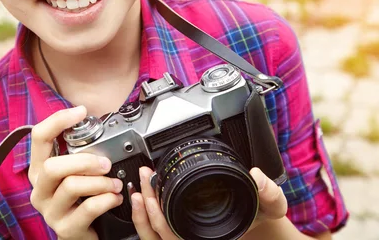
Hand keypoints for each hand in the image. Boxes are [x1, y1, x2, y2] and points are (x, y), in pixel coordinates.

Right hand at [28, 106, 123, 239]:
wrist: (81, 234)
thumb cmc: (78, 198)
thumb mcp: (72, 173)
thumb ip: (76, 152)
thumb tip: (92, 124)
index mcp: (39, 170)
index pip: (39, 137)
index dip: (58, 120)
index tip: (80, 111)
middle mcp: (40, 189)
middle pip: (53, 167)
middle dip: (85, 161)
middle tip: (105, 164)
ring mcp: (50, 210)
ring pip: (72, 186)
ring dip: (101, 182)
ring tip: (115, 183)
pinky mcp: (66, 227)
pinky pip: (88, 209)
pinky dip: (106, 200)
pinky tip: (114, 198)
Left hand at [130, 167, 287, 239]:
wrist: (258, 225)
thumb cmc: (260, 217)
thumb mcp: (273, 207)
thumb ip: (270, 193)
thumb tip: (257, 177)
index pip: (173, 236)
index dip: (157, 218)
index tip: (149, 194)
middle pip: (156, 237)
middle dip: (143, 210)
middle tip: (143, 182)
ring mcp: (184, 238)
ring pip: (152, 237)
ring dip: (141, 214)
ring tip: (138, 188)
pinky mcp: (180, 233)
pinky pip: (156, 233)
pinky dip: (146, 216)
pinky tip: (143, 196)